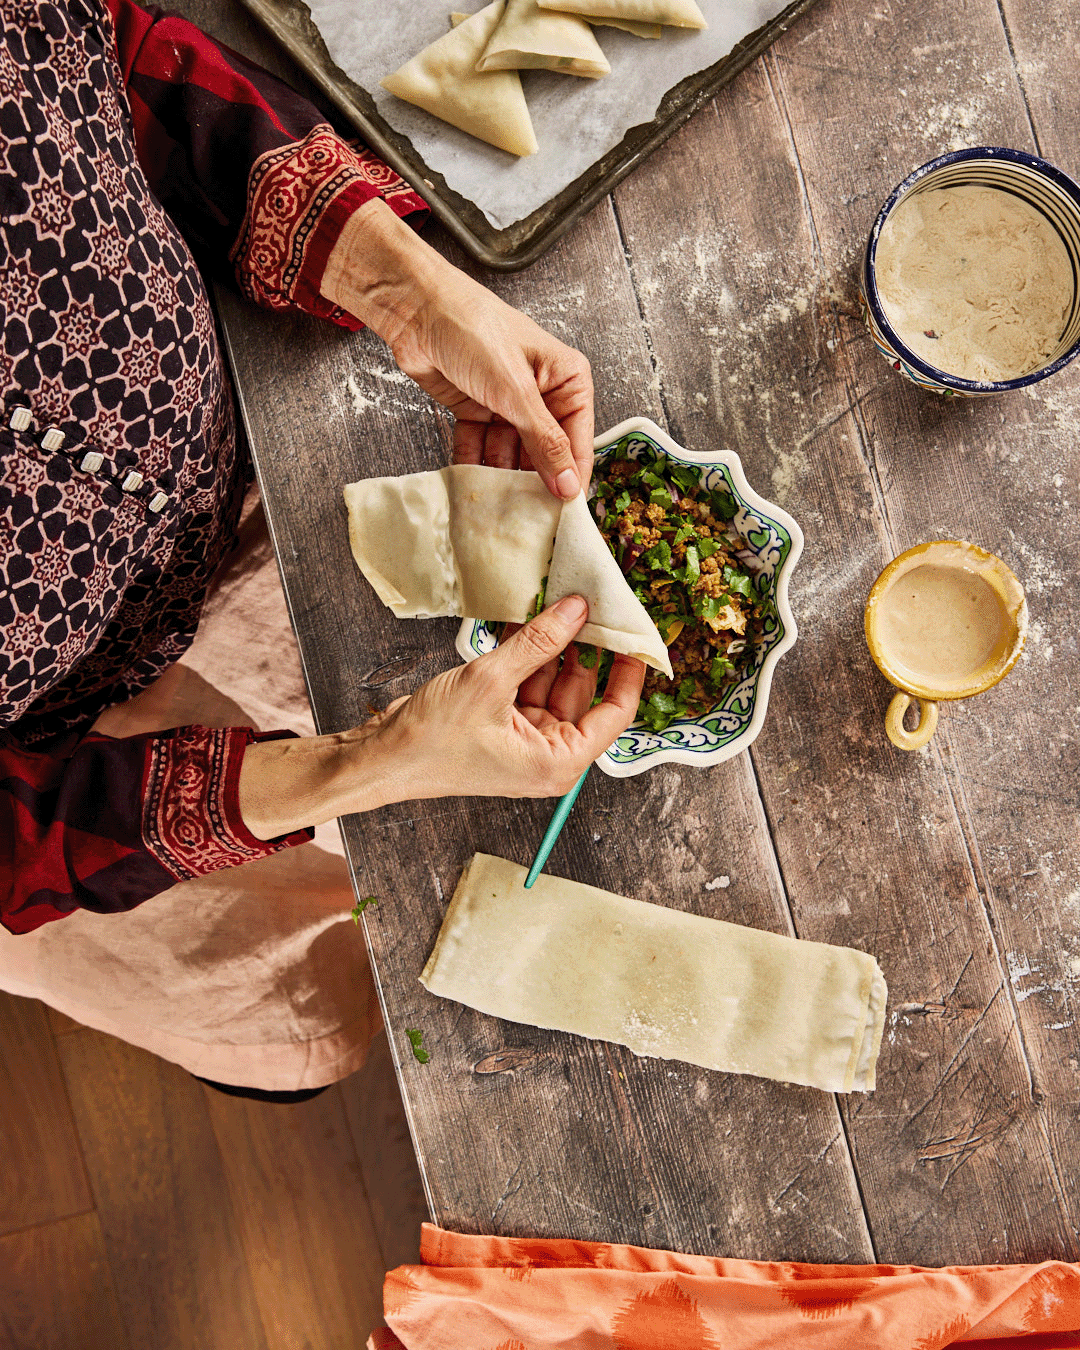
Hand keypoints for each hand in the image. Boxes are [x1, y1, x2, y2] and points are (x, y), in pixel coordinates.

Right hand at [237, 598, 644, 836]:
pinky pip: (526, 679)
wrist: (380, 758)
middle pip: (583, 690)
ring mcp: (524, 735)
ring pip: (552, 679)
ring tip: (555, 597)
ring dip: (550, 642)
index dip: (629, 670)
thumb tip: (578, 611)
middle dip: (582, 645)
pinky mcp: (502, 720)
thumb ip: (539, 644)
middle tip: (589, 598)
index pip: (615, 712)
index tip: (636, 632)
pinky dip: (526, 651)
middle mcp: (548, 751)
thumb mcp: (491, 683)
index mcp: (559, 761)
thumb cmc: (432, 741)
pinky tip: (526, 615)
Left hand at [321, 199, 593, 498]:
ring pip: (511, 455)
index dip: (571, 479)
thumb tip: (568, 484)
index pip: (578, 442)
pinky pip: (482, 448)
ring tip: (496, 509)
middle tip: (527, 521)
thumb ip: (543, 441)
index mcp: (567, 380)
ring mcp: (509, 404)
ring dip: (501, 479)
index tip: (564, 517)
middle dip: (533, 483)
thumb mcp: (515, 391)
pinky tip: (471, 489)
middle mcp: (543, 394)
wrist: (416, 310)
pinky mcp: (479, 411)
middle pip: (544, 453)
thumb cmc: (473, 329)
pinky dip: (476, 467)